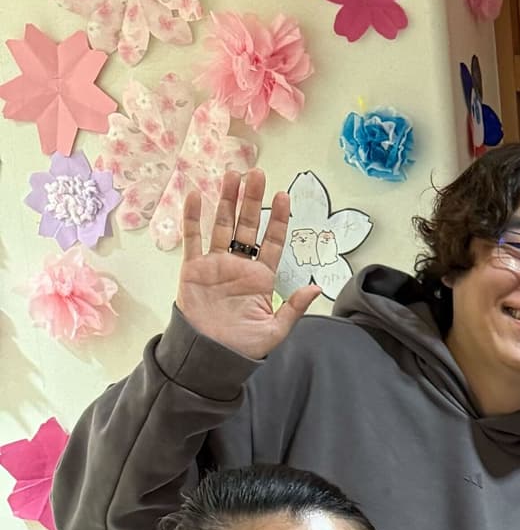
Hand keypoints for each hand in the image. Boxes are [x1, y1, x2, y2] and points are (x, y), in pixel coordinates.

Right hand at [176, 170, 320, 361]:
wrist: (210, 356)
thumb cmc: (244, 346)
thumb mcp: (275, 330)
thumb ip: (293, 307)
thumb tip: (317, 288)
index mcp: (261, 277)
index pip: (273, 241)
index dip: (278, 219)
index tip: (283, 195)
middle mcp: (239, 265)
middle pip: (247, 226)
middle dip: (252, 200)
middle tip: (257, 173)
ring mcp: (215, 264)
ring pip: (222, 225)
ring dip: (227, 201)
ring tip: (232, 175)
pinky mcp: (193, 269)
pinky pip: (192, 239)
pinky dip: (193, 217)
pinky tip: (196, 195)